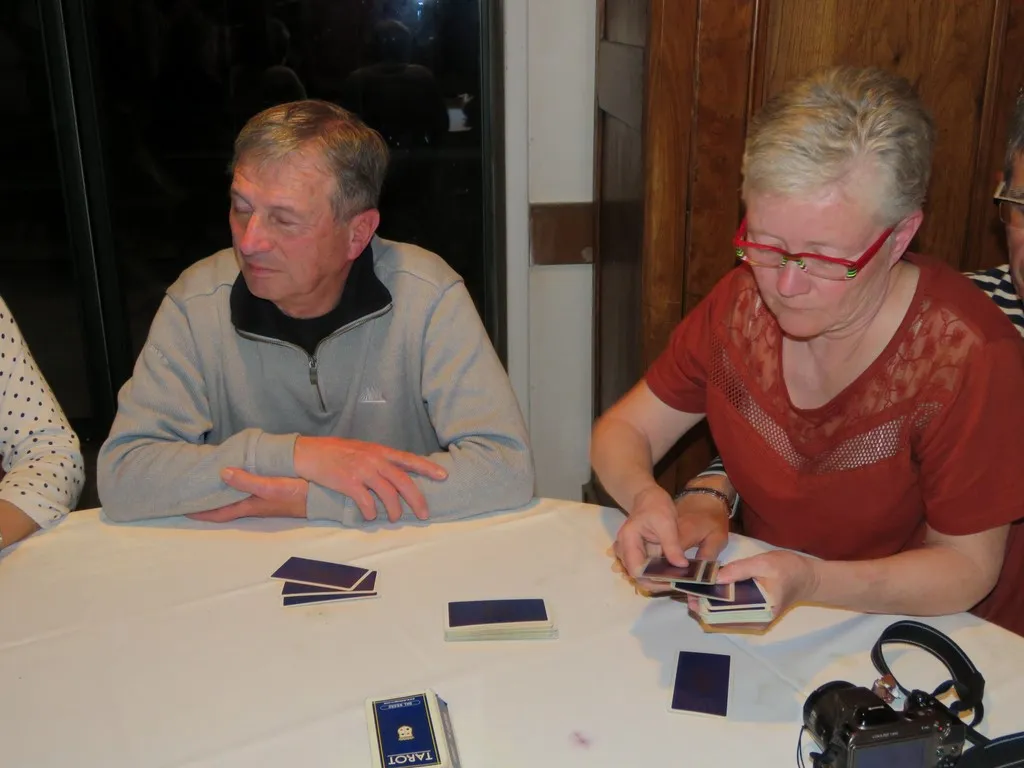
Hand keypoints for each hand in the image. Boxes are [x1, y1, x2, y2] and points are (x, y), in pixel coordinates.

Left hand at [187, 468, 307, 521]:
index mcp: (251, 505)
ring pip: (236, 499)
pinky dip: (237, 485)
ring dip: (222, 494)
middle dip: (208, 502)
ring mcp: (265, 501)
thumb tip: (222, 473)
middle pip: (225, 506)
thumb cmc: (299, 494)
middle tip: (192, 492)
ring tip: (209, 483)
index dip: (201, 512)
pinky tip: (238, 476)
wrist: (326, 498)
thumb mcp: (273, 487)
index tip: (182, 507)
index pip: (220, 512)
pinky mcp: (274, 494)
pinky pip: (248, 491)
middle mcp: (255, 505)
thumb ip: (248, 480)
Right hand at [293, 437, 447, 521]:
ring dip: (394, 510)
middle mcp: (374, 459)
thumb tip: (393, 471)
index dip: (427, 467)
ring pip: (388, 493)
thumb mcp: (360, 450)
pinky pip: (366, 501)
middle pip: (403, 480)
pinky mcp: (348, 482)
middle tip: (424, 514)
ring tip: (395, 518)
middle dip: (416, 499)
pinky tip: (371, 517)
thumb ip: (377, 459)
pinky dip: (371, 512)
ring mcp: (361, 470)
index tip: (443, 475)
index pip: (408, 459)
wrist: (307, 453)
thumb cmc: (334, 452)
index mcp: (379, 451)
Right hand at [614, 485, 729, 592]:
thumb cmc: (656, 505)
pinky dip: (658, 573)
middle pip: (637, 575)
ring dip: (657, 580)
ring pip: (641, 574)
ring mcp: (631, 552)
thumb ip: (672, 545)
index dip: (652, 580)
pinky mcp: (638, 553)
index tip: (671, 582)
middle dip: (656, 582)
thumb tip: (681, 566)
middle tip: (677, 583)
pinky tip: (672, 573)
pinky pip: (646, 568)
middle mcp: (625, 549)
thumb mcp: (667, 523)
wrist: (648, 496)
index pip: (636, 570)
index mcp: (628, 540)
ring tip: (676, 579)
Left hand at [689, 550, 818, 622]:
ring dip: (708, 606)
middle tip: (687, 592)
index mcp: (760, 611)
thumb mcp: (764, 563)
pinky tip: (707, 595)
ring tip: (693, 592)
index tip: (691, 595)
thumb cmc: (788, 568)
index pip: (726, 614)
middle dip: (703, 606)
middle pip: (722, 619)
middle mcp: (756, 621)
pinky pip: (730, 614)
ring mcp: (754, 620)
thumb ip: (740, 570)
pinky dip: (717, 606)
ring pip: (724, 619)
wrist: (807, 577)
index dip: (706, 605)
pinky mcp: (752, 614)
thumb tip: (716, 577)